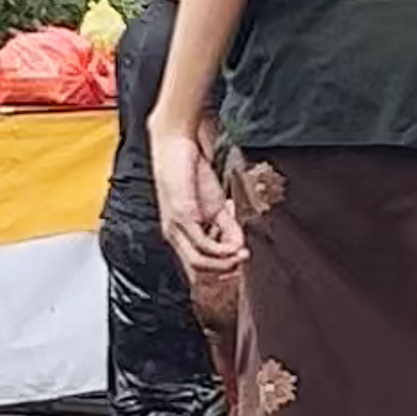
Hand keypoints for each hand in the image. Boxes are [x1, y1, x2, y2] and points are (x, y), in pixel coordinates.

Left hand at [151, 111, 237, 271]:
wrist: (177, 143)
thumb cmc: (191, 171)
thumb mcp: (215, 205)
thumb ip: (227, 227)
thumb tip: (240, 246)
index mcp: (180, 234)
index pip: (196, 268)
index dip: (219, 272)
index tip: (239, 264)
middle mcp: (173, 235)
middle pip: (197, 271)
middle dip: (224, 272)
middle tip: (243, 261)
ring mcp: (174, 228)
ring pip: (199, 263)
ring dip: (225, 263)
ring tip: (242, 255)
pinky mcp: (181, 216)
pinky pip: (202, 245)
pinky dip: (222, 250)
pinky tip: (235, 246)